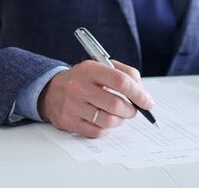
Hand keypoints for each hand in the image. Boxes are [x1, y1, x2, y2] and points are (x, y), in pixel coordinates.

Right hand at [38, 60, 153, 137]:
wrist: (51, 90)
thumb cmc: (83, 79)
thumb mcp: (101, 67)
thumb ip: (125, 74)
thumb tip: (142, 93)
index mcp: (89, 69)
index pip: (120, 81)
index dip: (138, 93)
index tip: (147, 102)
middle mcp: (79, 87)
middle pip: (116, 104)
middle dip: (131, 110)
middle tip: (133, 110)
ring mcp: (72, 106)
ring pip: (108, 121)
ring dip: (120, 120)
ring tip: (118, 115)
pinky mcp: (69, 122)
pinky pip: (97, 132)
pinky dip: (107, 129)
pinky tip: (104, 121)